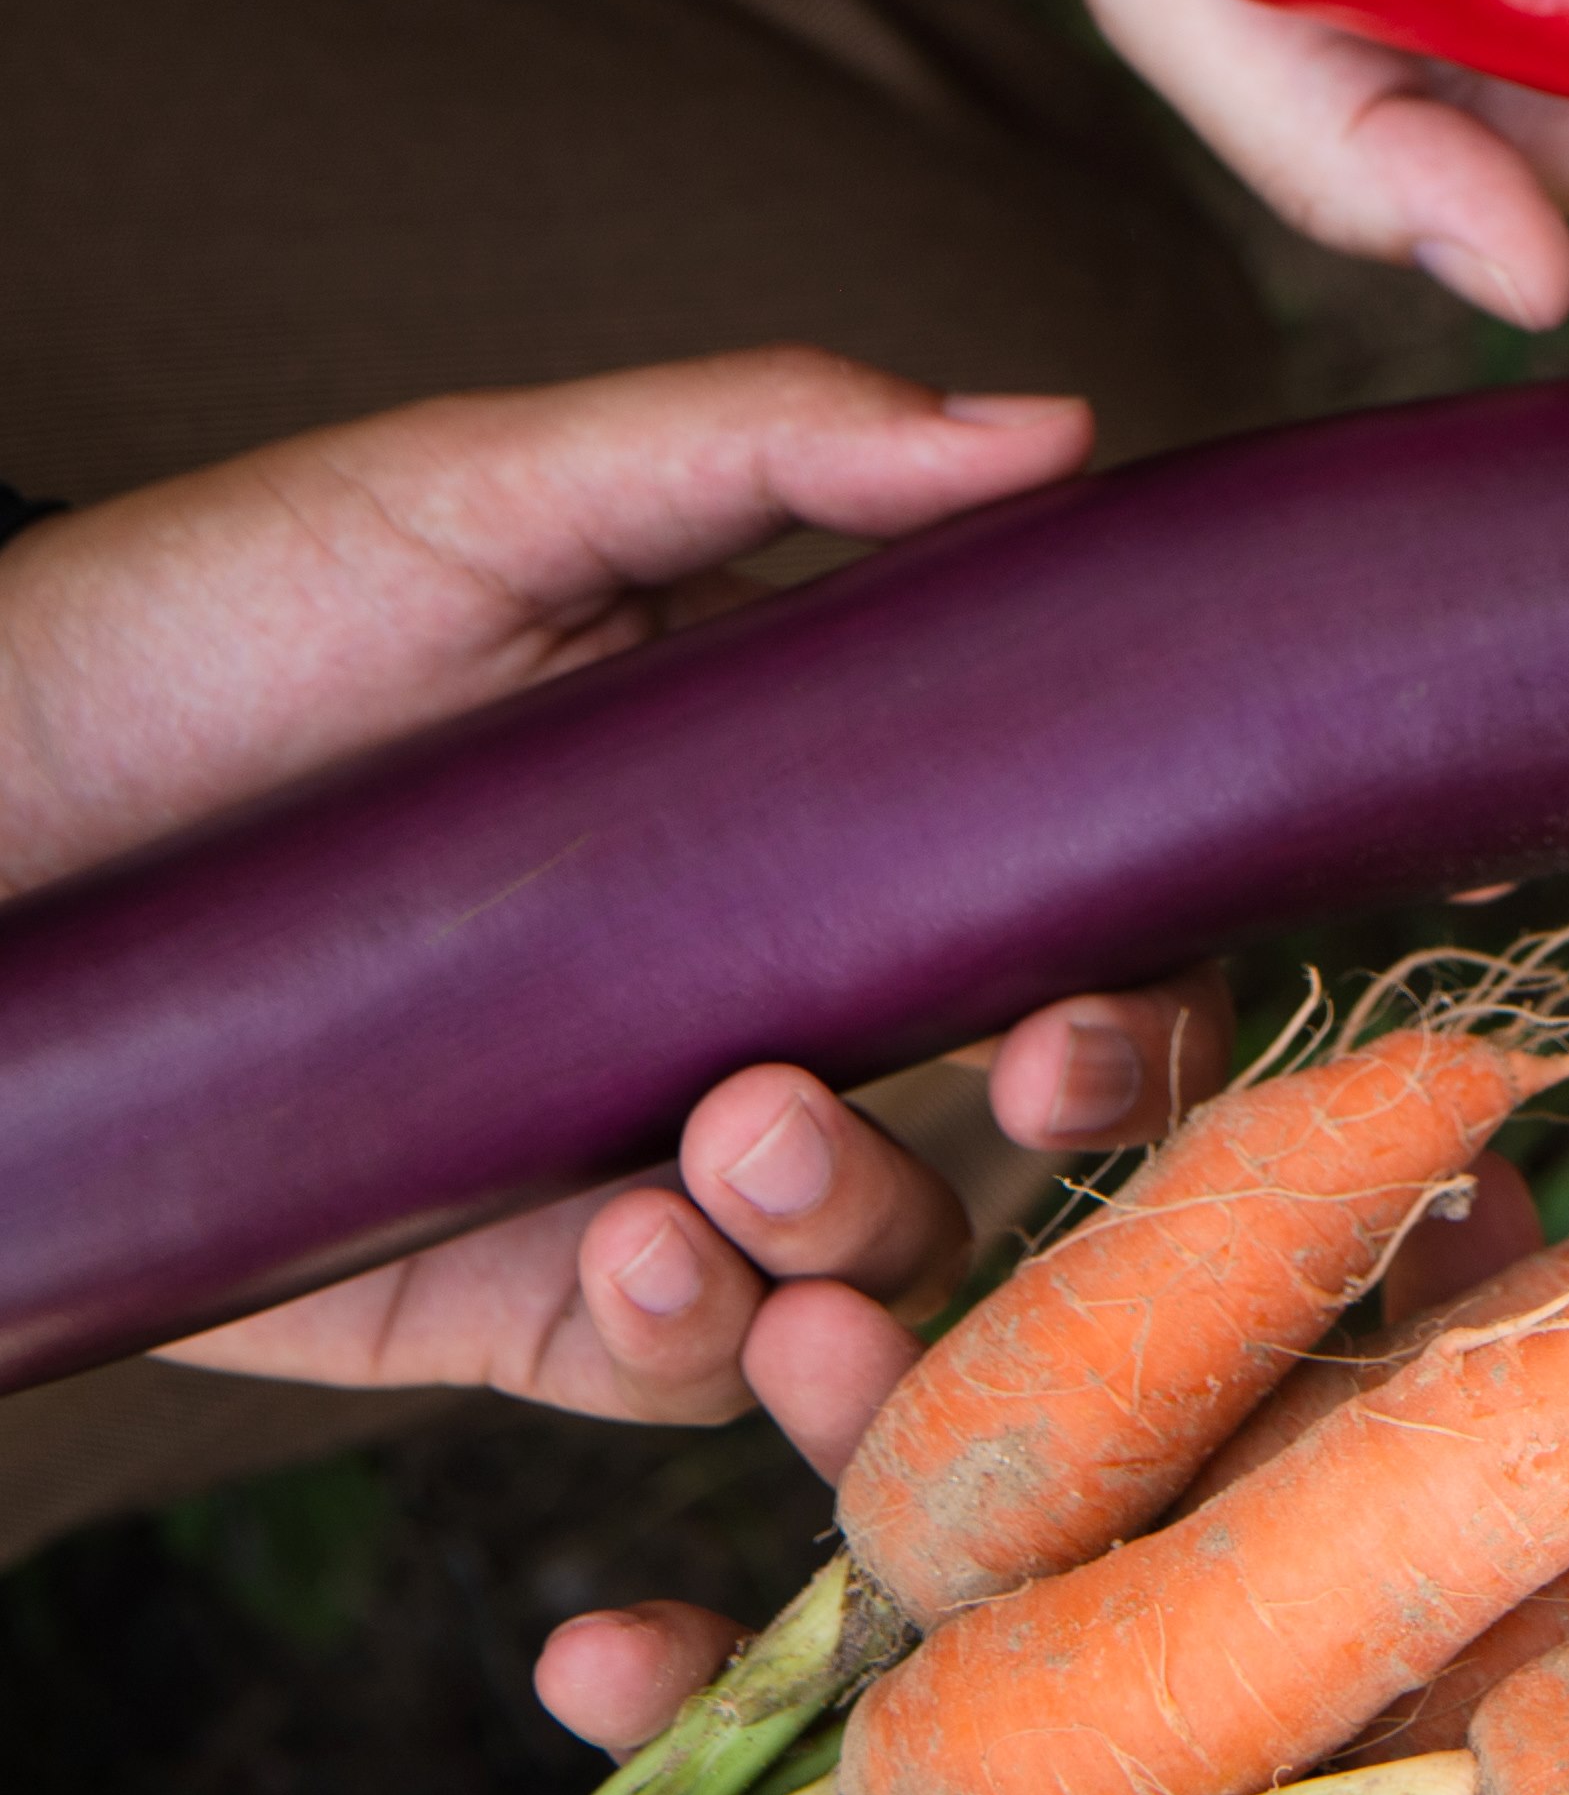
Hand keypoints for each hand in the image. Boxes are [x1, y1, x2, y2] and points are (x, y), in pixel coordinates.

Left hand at [0, 356, 1235, 1465]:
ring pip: (879, 1261)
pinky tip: (620, 1245)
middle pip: (1032, 1118)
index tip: (1112, 980)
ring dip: (869, 1232)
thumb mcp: (488, 495)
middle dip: (1084, 1130)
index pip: (1077, 918)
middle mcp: (766, 997)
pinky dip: (687, 1336)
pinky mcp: (485, 1295)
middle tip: (1029, 1080)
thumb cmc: (192, 625)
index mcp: (816, 818)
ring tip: (729, 1157)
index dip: (1150, 976)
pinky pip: (663, 1372)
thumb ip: (774, 445)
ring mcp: (636, 1158)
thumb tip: (1062, 422)